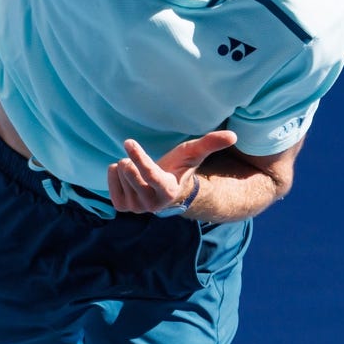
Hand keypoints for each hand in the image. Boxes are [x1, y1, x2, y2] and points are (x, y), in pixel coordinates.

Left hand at [107, 131, 236, 213]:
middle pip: (130, 173)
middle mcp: (152, 205)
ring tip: (138, 170)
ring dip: (125, 166)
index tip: (128, 141)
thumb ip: (211, 144)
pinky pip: (109, 184)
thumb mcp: (193, 153)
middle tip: (141, 160)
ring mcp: (136, 208)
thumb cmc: (179, 168)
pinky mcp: (122, 207)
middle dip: (132, 160)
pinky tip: (125, 174)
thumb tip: (233, 135)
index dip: (139, 157)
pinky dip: (114, 174)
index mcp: (168, 191)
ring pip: (120, 174)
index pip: (151, 175)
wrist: (166, 189)